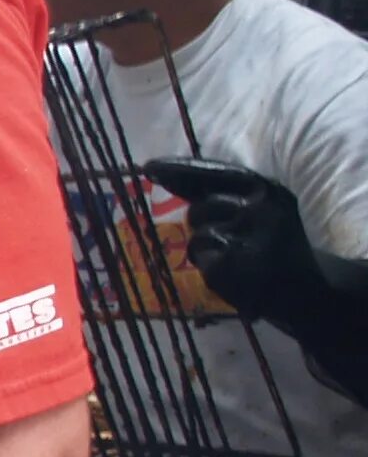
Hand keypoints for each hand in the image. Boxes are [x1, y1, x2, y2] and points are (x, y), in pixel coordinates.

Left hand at [143, 158, 328, 325]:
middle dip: (204, 221)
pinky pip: (199, 258)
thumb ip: (222, 192)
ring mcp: (243, 238)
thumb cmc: (277, 243)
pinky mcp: (227, 265)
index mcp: (268, 189)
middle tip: (230, 237)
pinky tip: (235, 272)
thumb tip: (162, 173)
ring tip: (239, 256)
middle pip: (200, 207)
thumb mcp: (262, 208)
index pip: (216, 173)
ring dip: (208, 246)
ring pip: (197, 234)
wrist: (307, 289)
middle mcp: (257, 209)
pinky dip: (210, 266)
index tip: (149, 167)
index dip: (180, 169)